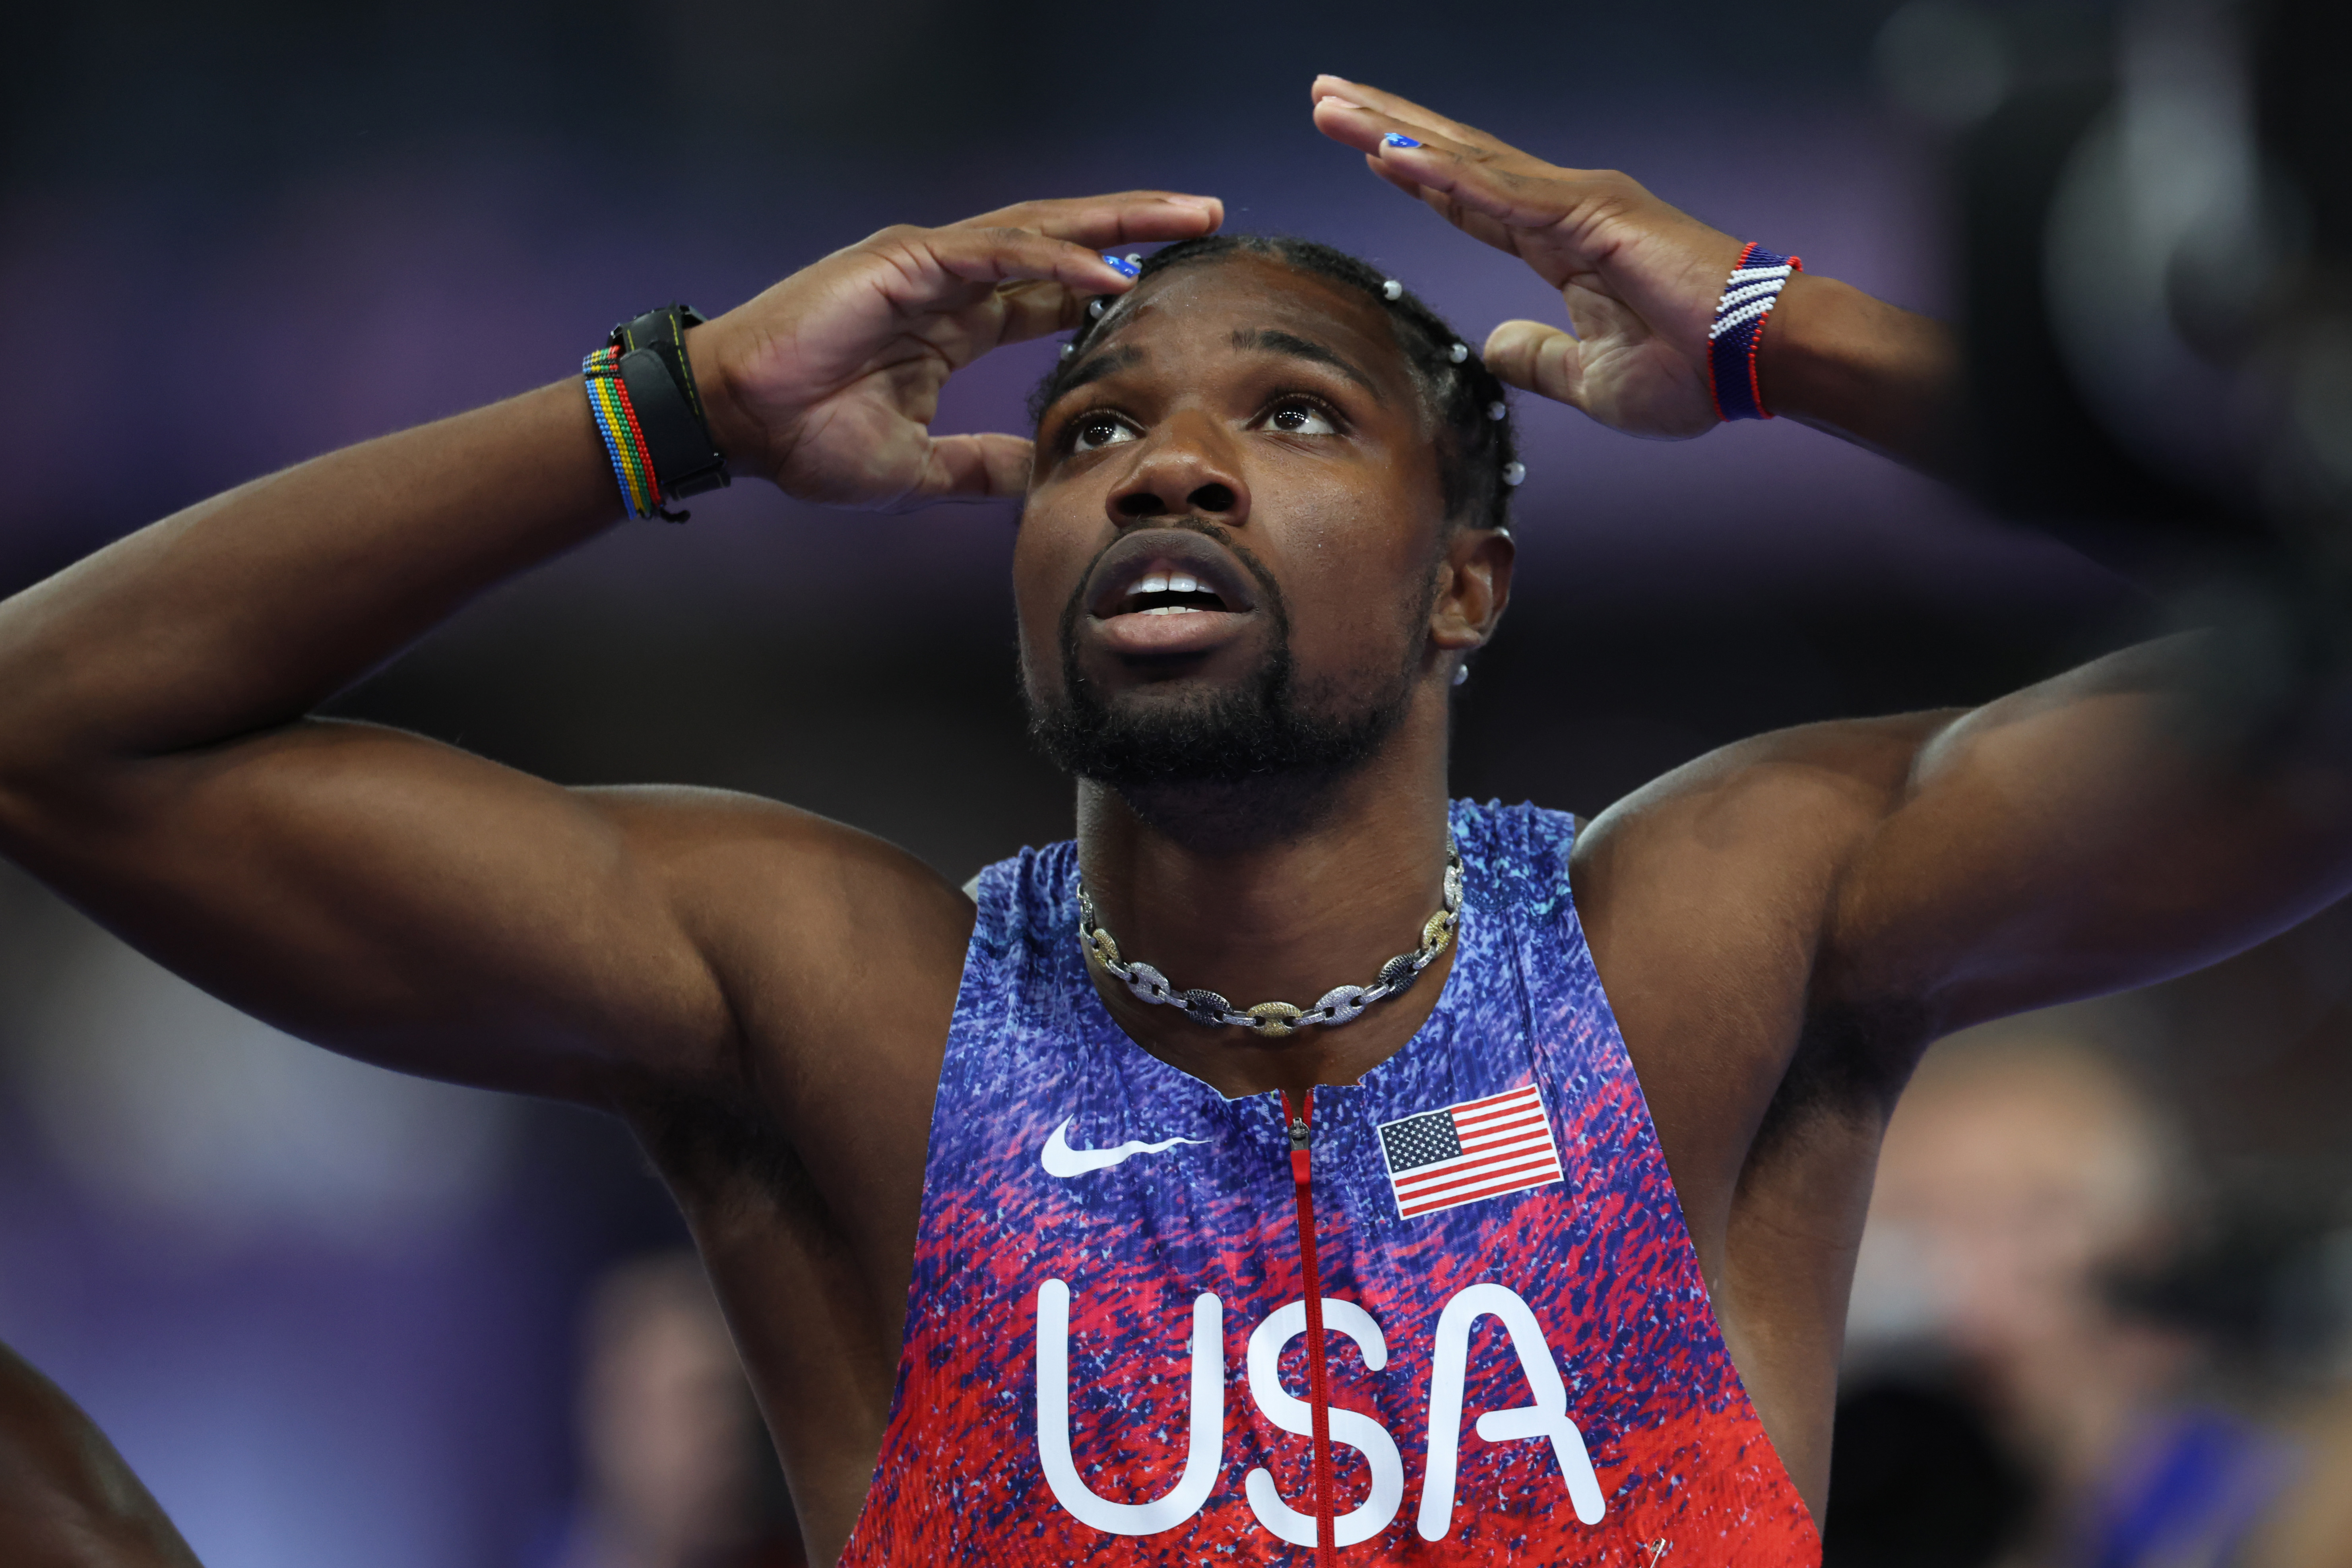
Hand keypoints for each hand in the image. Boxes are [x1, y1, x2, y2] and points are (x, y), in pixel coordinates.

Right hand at [688, 193, 1222, 508]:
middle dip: (1137, 228)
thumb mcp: (920, 466)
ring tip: (1185, 219)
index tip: (1176, 289)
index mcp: (956, 322)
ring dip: (1116, 225)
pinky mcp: (905, 264)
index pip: (1052, 289)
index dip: (1113, 283)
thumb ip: (977, 466)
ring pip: (1041, 230)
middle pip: (1063, 242)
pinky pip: (996, 255)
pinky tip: (1107, 275)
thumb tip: (1032, 477)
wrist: (738, 427)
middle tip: (1208, 217)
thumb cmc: (806, 438)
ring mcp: (928, 265)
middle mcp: (950, 281)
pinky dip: (1054, 260)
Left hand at [1310, 77, 1742, 439]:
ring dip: (1394, 133)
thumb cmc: (1697, 369)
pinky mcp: (1591, 216)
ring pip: (1465, 160)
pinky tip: (1391, 153)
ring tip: (1334, 107)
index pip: (1469, 199)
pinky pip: (1499, 192)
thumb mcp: (1590, 378)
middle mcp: (1564, 208)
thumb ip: (1538, 358)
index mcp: (1561, 243)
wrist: (1762, 360)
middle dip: (1385, 128)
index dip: (1414, 172)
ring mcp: (1577, 203)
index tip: (1363, 147)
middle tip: (1325, 98)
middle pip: (1453, 161)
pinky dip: (1443, 172)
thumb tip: (1492, 346)